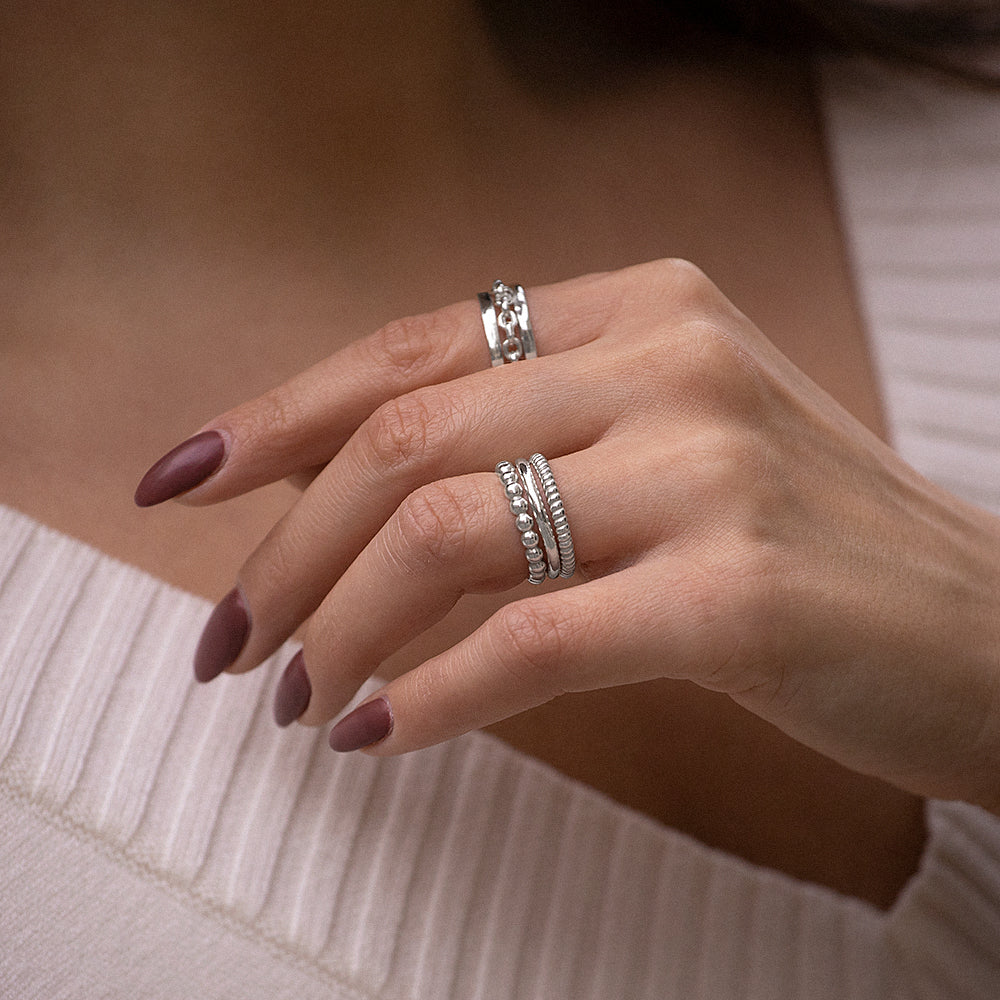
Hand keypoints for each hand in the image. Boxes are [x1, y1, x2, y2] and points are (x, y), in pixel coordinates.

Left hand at [137, 259, 999, 810]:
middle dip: (285, 546)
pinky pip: (531, 641)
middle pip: (405, 438)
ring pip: (448, 531)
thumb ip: (529, 431)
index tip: (182, 479)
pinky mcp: (738, 594)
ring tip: (298, 696)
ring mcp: (711, 470)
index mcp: (644, 308)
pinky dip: (433, 696)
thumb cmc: (806, 537)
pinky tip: (381, 735)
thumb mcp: (667, 435)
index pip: (410, 348)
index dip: (277, 416)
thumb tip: (347, 485)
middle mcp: (672, 363)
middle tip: (228, 638)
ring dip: (341, 624)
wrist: (982, 626)